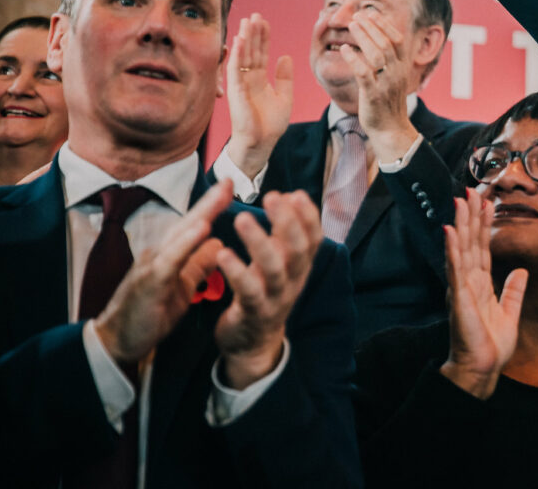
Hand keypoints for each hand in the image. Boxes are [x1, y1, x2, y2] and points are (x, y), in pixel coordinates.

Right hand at [94, 181, 230, 364]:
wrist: (117, 341)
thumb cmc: (150, 312)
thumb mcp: (182, 287)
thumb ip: (198, 264)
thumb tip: (219, 243)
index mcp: (168, 255)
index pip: (193, 225)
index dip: (211, 206)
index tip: (230, 186)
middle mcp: (158, 254)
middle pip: (187, 222)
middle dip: (209, 201)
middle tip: (229, 180)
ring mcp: (151, 266)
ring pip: (178, 235)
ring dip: (201, 214)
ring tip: (220, 195)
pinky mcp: (148, 283)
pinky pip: (169, 261)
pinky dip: (186, 243)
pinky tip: (203, 229)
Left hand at [213, 190, 323, 388]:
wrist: (252, 344)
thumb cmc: (263, 293)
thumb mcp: (280, 263)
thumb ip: (284, 234)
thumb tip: (289, 196)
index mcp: (300, 266)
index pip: (314, 238)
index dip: (309, 216)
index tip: (296, 193)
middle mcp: (293, 280)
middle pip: (299, 249)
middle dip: (287, 221)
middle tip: (272, 197)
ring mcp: (276, 298)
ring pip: (274, 268)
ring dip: (259, 242)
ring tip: (242, 218)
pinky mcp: (254, 313)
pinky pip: (248, 291)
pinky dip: (237, 271)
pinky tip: (223, 254)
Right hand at [225, 14, 293, 178]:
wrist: (261, 144)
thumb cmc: (270, 124)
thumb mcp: (284, 97)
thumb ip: (285, 78)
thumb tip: (285, 56)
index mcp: (259, 79)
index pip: (261, 53)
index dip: (263, 38)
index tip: (264, 22)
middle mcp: (248, 79)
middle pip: (250, 51)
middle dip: (252, 33)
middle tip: (255, 14)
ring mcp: (241, 84)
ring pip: (242, 56)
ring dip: (244, 39)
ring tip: (246, 21)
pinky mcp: (236, 92)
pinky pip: (235, 70)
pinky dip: (237, 55)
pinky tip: (239, 41)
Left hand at [340, 8, 419, 161]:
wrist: (391, 130)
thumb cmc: (389, 102)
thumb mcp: (394, 78)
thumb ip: (390, 61)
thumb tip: (380, 41)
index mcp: (402, 67)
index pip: (397, 40)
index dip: (385, 24)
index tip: (371, 13)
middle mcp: (397, 73)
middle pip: (386, 43)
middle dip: (372, 26)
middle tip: (357, 15)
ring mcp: (386, 83)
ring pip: (377, 54)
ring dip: (363, 37)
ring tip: (351, 25)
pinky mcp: (373, 95)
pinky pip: (364, 73)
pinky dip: (354, 58)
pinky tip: (344, 49)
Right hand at [440, 188, 527, 399]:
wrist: (483, 367)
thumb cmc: (492, 345)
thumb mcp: (510, 312)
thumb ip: (514, 291)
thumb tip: (522, 272)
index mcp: (480, 284)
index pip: (482, 247)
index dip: (484, 225)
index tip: (487, 203)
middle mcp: (468, 281)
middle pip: (470, 242)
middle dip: (471, 216)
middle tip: (472, 190)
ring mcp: (461, 287)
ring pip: (461, 248)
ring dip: (461, 224)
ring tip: (461, 201)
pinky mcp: (458, 296)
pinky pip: (455, 268)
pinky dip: (452, 249)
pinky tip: (450, 231)